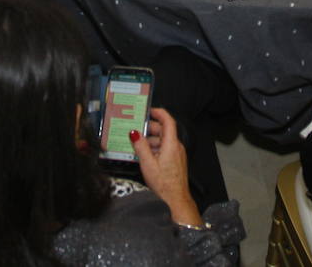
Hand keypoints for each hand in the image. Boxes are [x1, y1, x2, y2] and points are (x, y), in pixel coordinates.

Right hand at [131, 108, 202, 226]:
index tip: (149, 110)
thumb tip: (134, 133)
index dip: (159, 113)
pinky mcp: (175, 161)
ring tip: (137, 145)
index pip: (168, 121)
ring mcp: (177, 154)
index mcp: (171, 144)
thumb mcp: (147, 164)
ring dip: (150, 140)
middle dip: (150, 129)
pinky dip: (154, 148)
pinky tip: (145, 155)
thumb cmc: (164, 185)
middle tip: (136, 129)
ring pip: (163, 140)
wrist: (175, 200)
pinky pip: (164, 149)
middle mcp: (176, 147)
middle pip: (164, 130)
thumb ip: (140, 147)